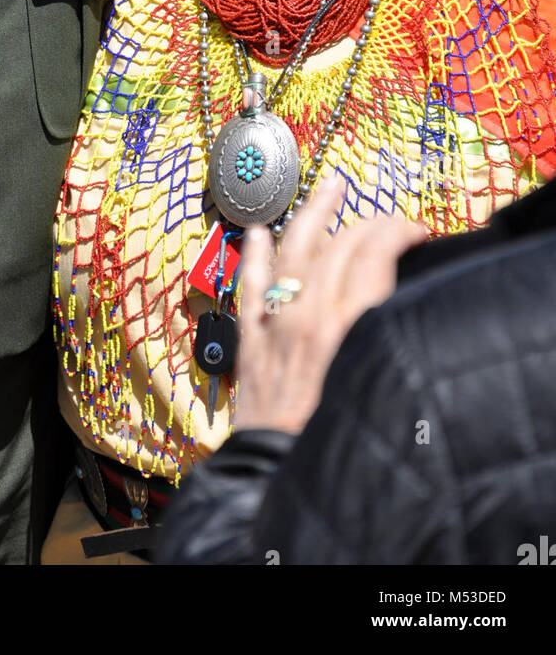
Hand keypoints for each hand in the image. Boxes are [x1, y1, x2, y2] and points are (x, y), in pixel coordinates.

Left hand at [233, 175, 427, 435]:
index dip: (398, 231)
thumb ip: (389, 337)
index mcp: (349, 327)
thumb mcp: (387, 387)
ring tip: (327, 187)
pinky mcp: (251, 341)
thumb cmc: (336, 443)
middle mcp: (309, 315)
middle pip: (338, 245)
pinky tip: (258, 232)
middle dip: (367, 221)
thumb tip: (401, 298)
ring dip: (312, 214)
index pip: (374, 252)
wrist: (279, 479)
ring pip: (292, 250)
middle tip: (388, 217)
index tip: (417, 231)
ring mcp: (276, 324)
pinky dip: (255, 254)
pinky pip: (250, 284)